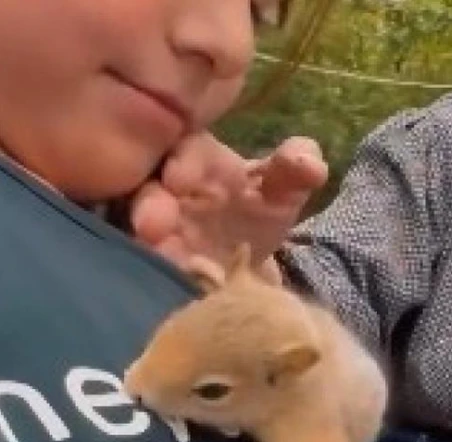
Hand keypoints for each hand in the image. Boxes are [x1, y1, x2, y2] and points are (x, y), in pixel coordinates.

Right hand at [128, 132, 327, 270]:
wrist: (251, 267)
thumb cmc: (260, 212)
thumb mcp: (284, 189)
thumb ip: (299, 168)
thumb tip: (311, 165)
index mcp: (199, 161)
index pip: (185, 150)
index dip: (182, 162)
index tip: (181, 178)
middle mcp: (170, 193)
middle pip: (148, 192)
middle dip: (149, 206)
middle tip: (154, 224)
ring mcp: (159, 233)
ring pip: (141, 233)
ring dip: (146, 245)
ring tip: (155, 255)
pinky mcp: (160, 267)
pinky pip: (153, 268)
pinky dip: (163, 274)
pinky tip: (174, 281)